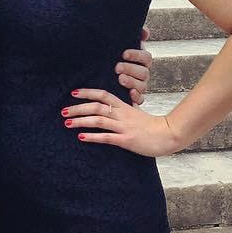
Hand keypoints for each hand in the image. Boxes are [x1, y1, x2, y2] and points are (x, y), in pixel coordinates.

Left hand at [62, 88, 185, 157]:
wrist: (168, 135)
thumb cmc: (152, 126)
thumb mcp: (137, 113)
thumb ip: (126, 108)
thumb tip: (118, 105)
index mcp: (124, 106)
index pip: (102, 94)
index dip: (87, 93)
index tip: (74, 93)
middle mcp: (122, 114)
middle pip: (96, 106)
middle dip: (78, 108)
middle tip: (63, 111)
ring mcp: (124, 126)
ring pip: (99, 120)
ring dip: (81, 120)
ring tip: (67, 123)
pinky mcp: (126, 139)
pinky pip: (106, 137)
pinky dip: (92, 136)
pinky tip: (81, 136)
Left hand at [115, 26, 151, 104]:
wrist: (107, 74)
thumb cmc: (116, 58)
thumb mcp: (121, 46)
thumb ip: (134, 37)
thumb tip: (145, 31)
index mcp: (142, 61)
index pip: (145, 57)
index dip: (136, 55)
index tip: (124, 54)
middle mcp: (143, 73)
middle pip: (143, 72)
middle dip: (130, 69)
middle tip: (117, 68)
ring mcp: (141, 86)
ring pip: (142, 86)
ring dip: (131, 82)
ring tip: (120, 79)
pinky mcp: (136, 98)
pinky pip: (140, 99)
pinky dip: (136, 97)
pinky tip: (129, 93)